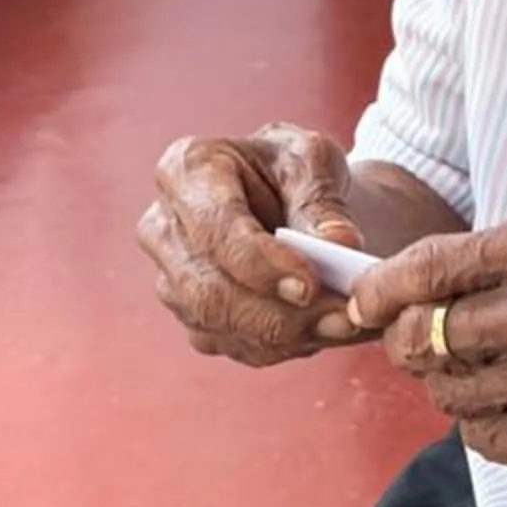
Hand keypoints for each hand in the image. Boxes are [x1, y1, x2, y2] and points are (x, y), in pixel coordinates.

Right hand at [137, 124, 367, 367]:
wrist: (290, 197)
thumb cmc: (293, 169)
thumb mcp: (313, 161)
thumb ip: (323, 201)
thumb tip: (340, 244)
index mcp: (187, 169)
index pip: (215, 229)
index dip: (261, 264)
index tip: (310, 284)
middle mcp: (165, 227)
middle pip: (209, 291)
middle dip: (278, 313)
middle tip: (341, 316)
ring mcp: (172, 278)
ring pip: (221, 326)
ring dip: (286, 334)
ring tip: (341, 323)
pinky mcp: (193, 317)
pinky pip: (233, 345)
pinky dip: (283, 345)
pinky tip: (322, 329)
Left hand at [347, 214, 506, 480]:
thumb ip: (500, 258)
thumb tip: (413, 281)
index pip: (429, 270)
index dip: (381, 286)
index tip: (362, 295)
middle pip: (422, 337)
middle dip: (403, 333)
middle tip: (412, 330)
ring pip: (442, 390)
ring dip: (443, 376)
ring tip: (476, 360)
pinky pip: (477, 433)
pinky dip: (479, 414)